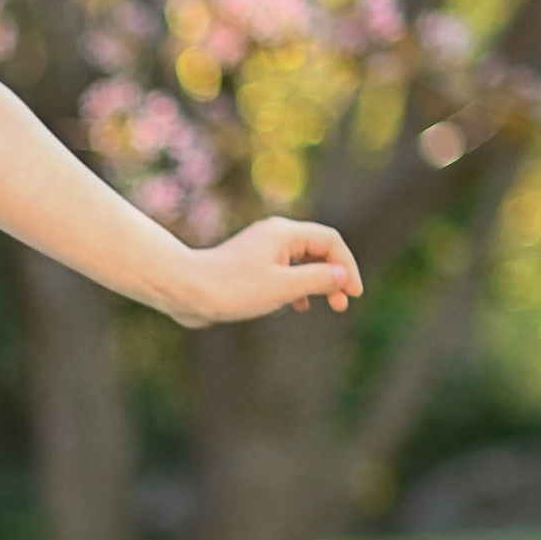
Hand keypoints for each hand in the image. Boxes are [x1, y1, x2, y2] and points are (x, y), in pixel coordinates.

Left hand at [174, 216, 362, 327]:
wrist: (186, 291)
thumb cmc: (233, 288)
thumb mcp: (283, 287)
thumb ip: (318, 279)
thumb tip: (342, 275)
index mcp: (284, 233)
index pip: (330, 241)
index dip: (348, 265)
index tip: (354, 293)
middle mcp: (274, 236)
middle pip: (318, 250)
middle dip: (335, 275)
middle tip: (343, 303)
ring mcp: (261, 251)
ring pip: (301, 263)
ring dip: (318, 283)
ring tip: (327, 306)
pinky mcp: (249, 267)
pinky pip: (284, 272)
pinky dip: (297, 287)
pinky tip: (298, 305)